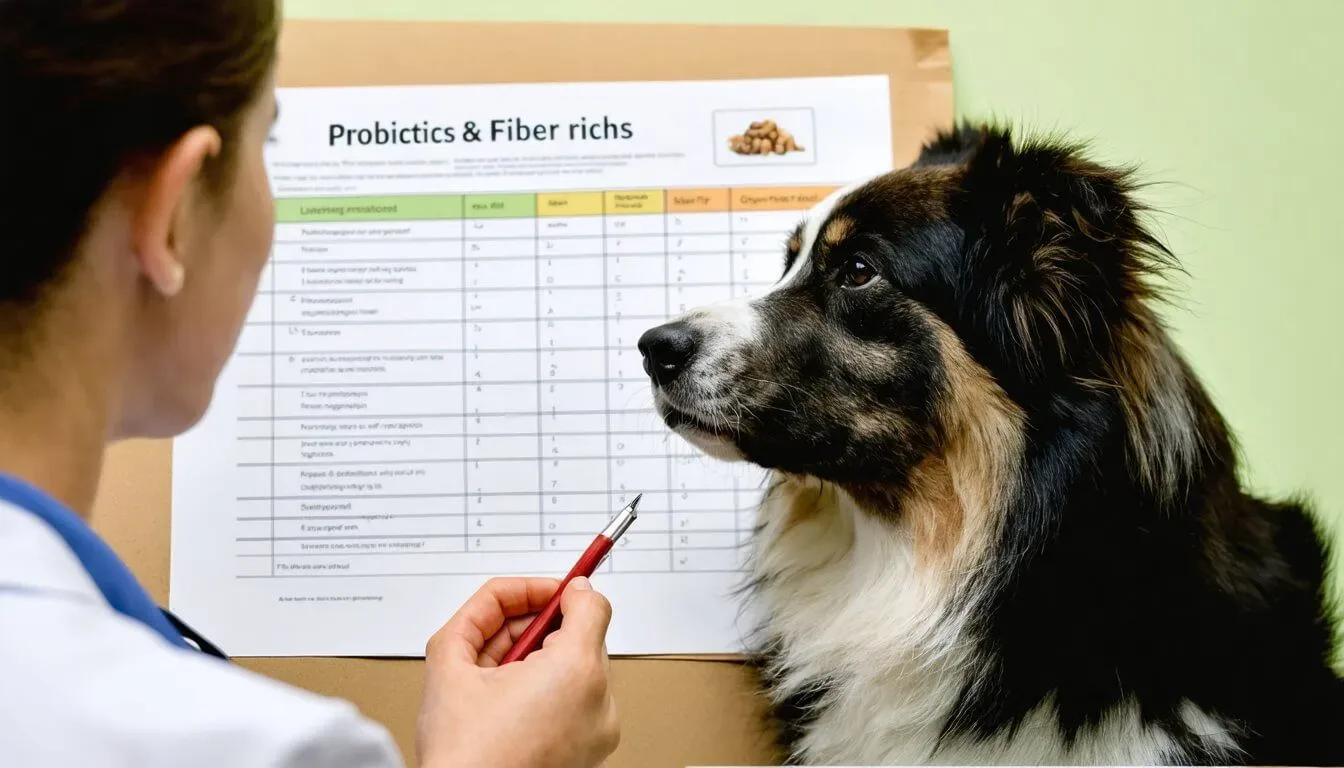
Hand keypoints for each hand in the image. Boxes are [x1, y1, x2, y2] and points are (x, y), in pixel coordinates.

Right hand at [418, 576, 618, 767]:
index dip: (556, 591)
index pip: (587, 602)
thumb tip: (525, 594)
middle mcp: (600, 701)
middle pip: (579, 637)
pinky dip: (551, 698)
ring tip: (496, 688)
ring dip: (542, 665)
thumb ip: (491, 606)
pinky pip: (579, 705)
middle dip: (537, 634)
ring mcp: (602, 731)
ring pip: (577, 669)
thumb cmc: (460, 753)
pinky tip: (512, 710)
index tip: (545, 589)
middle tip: (495, 649)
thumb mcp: (453, 658)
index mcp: (575, 671)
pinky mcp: (596, 753)